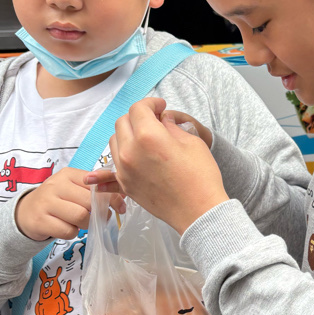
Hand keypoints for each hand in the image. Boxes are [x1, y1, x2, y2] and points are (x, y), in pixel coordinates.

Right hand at [15, 167, 124, 242]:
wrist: (25, 213)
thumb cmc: (57, 201)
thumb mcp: (73, 189)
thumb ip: (95, 190)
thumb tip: (123, 194)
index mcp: (68, 174)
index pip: (97, 184)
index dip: (112, 197)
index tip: (120, 207)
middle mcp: (56, 185)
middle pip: (89, 202)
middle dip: (99, 214)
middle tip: (100, 219)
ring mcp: (46, 203)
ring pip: (80, 216)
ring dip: (86, 225)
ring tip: (82, 224)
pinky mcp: (40, 221)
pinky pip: (67, 231)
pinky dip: (72, 233)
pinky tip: (66, 228)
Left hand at [106, 98, 227, 234]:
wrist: (198, 211)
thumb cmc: (201, 176)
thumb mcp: (192, 142)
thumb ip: (171, 127)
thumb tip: (162, 120)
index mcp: (148, 136)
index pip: (139, 108)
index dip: (150, 103)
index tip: (160, 106)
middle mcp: (130, 151)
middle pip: (122, 122)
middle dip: (137, 117)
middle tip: (153, 121)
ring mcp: (124, 169)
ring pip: (114, 142)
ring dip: (127, 135)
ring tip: (144, 140)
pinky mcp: (125, 185)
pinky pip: (112, 166)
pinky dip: (118, 158)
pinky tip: (122, 162)